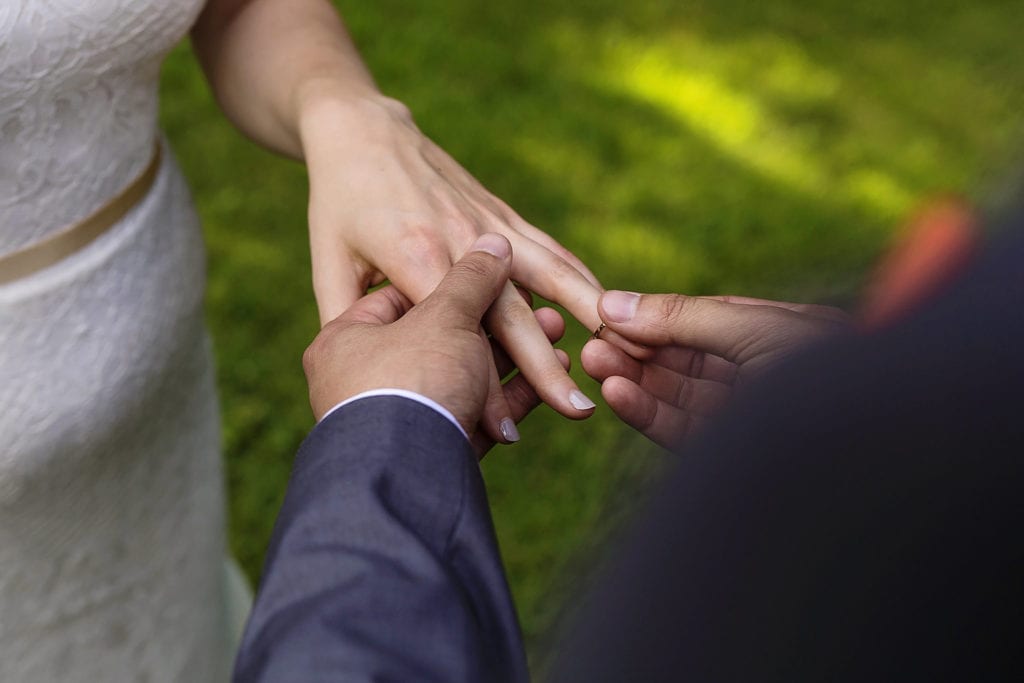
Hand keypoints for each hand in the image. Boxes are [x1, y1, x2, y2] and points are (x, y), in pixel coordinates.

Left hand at [300, 94, 616, 420]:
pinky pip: (548, 248)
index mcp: (413, 255)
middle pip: (514, 311)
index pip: (455, 332)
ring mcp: (487, 221)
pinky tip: (605, 304)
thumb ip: (344, 316)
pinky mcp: (501, 212)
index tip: (503, 430)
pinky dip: (580, 276)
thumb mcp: (328, 263)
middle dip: (546, 367)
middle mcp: (459, 237)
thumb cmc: (339, 203)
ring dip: (587, 314)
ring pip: (549, 272)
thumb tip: (359, 379)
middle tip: (580, 409)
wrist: (364, 129)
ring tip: (625, 350)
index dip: (481, 384)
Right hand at [582, 291, 849, 447]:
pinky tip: (617, 394)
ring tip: (592, 364)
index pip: (702, 321)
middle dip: (636, 350)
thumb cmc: (831, 375)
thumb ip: (683, 317)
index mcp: (781, 334)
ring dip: (635, 380)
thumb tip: (613, 302)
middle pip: (685, 360)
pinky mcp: (736, 459)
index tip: (603, 314)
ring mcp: (749, 419)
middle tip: (590, 344)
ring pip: (679, 396)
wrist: (882, 451)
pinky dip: (648, 412)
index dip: (652, 318)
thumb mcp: (755, 328)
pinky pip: (683, 431)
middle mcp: (763, 375)